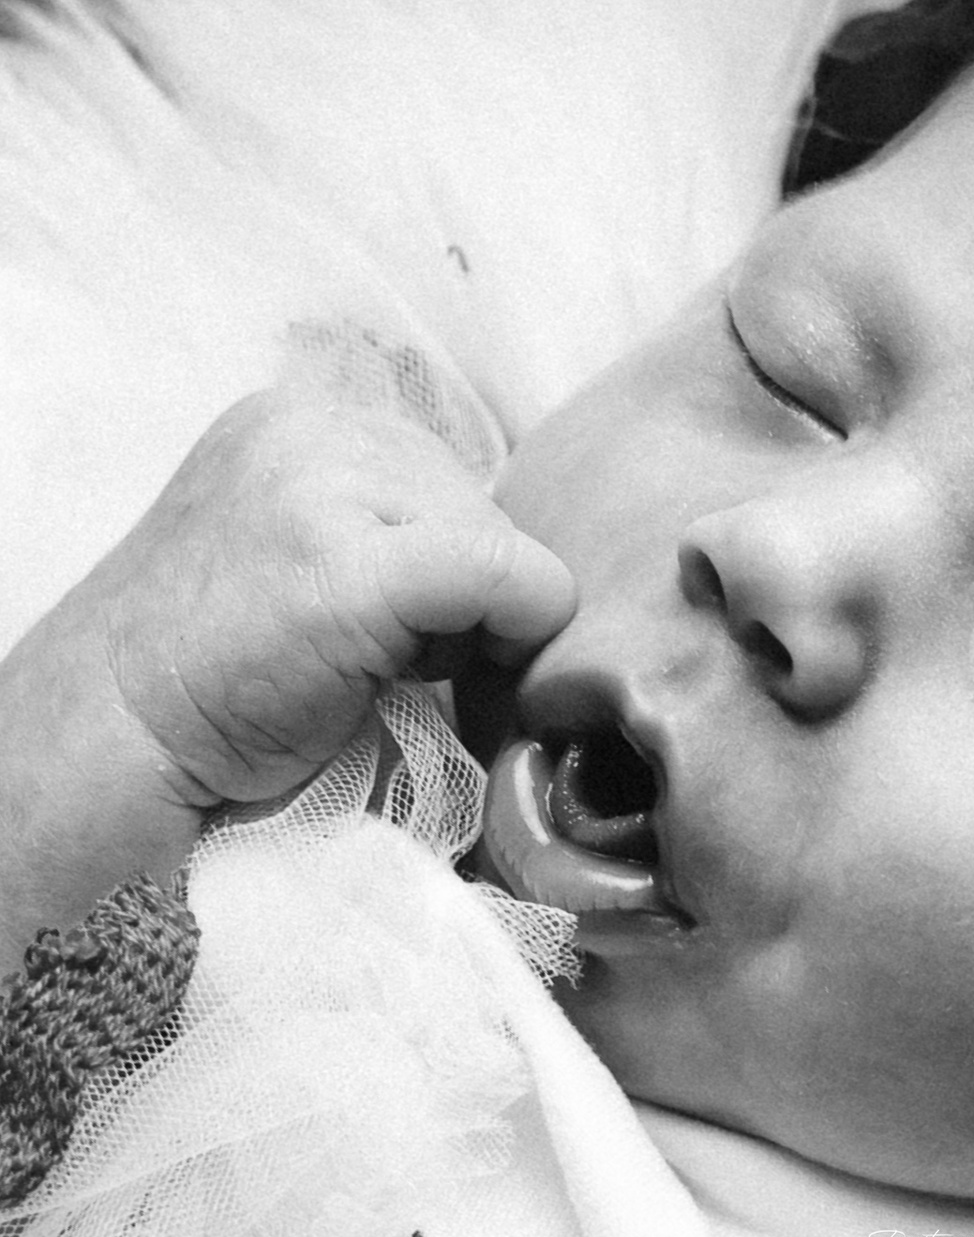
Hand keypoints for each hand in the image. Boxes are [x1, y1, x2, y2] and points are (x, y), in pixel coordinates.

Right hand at [92, 389, 573, 804]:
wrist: (109, 739)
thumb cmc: (216, 672)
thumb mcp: (304, 550)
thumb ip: (388, 523)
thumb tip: (520, 561)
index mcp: (302, 417)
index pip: (452, 479)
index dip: (448, 567)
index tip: (394, 626)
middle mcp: (314, 425)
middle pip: (484, 508)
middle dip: (461, 596)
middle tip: (374, 657)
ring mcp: (323, 487)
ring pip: (502, 548)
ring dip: (469, 625)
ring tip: (369, 664)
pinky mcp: (347, 564)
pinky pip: (506, 579)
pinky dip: (516, 629)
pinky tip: (437, 673)